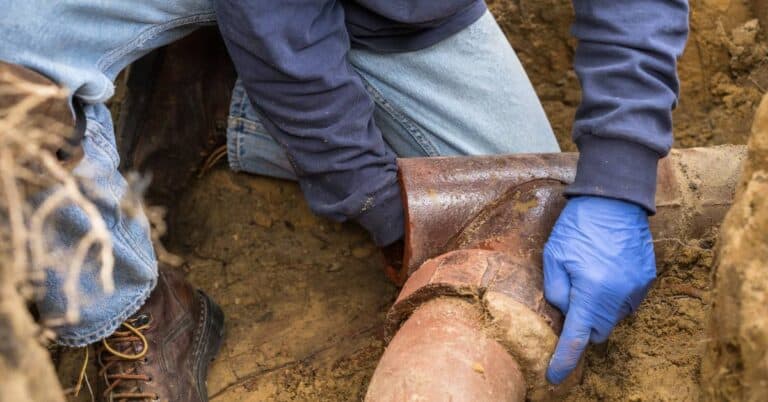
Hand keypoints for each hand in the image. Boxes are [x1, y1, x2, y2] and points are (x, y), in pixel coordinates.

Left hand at [543, 196, 655, 383]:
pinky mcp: (646, 279)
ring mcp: (636, 288)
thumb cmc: (578, 225)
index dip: (564, 361)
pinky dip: (614, 296)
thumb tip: (564, 312)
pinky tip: (606, 271)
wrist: (615, 198)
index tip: (555, 377)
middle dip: (582, 325)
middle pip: (597, 331)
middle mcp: (617, 295)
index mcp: (591, 291)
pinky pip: (627, 301)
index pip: (576, 338)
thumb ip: (556, 290)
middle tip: (571, 298)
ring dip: (599, 309)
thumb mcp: (553, 255)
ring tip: (590, 276)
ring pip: (613, 317)